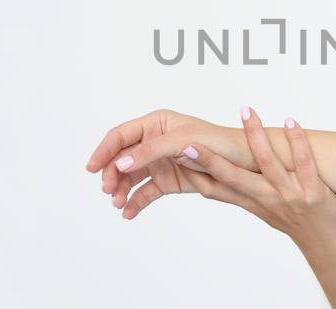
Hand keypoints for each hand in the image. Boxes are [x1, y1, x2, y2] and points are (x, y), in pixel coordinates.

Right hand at [85, 108, 250, 217]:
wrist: (243, 164)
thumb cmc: (217, 142)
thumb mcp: (182, 141)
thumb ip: (150, 150)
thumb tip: (120, 162)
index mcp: (156, 123)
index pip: (121, 135)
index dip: (104, 150)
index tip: (92, 167)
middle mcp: (154, 142)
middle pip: (122, 158)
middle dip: (111, 173)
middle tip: (108, 189)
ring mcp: (160, 162)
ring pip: (130, 177)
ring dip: (121, 189)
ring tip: (118, 202)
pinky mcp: (168, 181)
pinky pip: (145, 192)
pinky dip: (135, 202)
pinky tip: (128, 212)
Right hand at [162, 109, 335, 244]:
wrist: (328, 244)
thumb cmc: (294, 221)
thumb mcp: (262, 210)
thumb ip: (240, 192)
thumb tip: (216, 177)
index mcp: (251, 202)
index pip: (216, 189)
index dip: (195, 173)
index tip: (175, 155)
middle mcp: (266, 199)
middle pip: (233, 177)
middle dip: (211, 160)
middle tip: (188, 143)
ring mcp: (289, 195)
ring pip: (267, 163)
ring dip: (255, 136)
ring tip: (245, 112)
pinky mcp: (313, 192)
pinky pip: (304, 163)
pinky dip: (297, 141)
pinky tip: (290, 122)